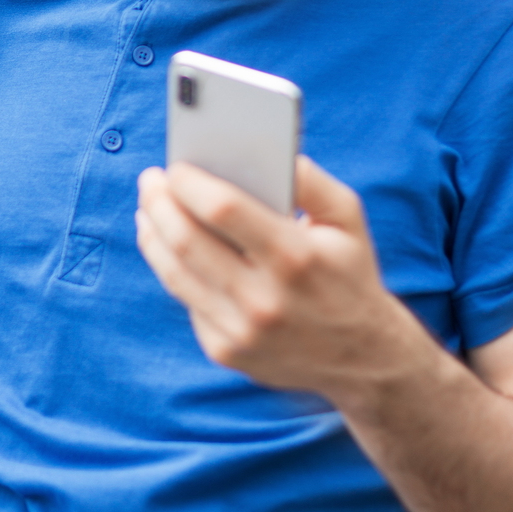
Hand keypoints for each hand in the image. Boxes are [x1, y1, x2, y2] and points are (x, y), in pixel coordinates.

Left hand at [134, 156, 426, 406]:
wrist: (365, 358)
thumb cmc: (349, 272)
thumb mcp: (347, 219)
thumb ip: (310, 180)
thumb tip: (268, 153)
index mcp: (295, 257)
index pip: (222, 210)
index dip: (189, 183)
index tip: (175, 166)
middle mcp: (264, 299)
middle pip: (187, 241)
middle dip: (159, 204)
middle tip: (149, 181)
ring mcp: (241, 331)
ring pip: (175, 274)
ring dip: (153, 235)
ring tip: (148, 210)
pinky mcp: (226, 352)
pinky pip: (188, 301)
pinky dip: (175, 269)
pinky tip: (169, 248)